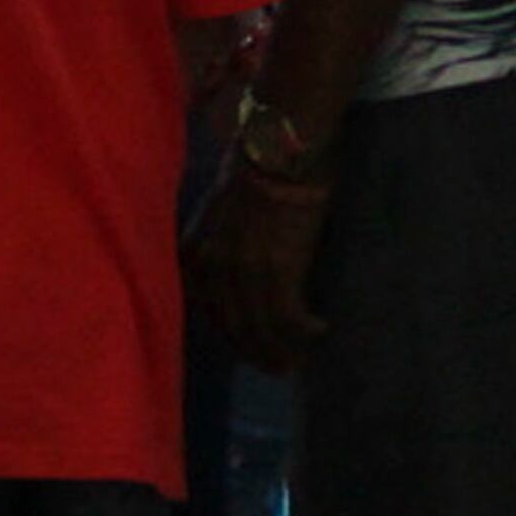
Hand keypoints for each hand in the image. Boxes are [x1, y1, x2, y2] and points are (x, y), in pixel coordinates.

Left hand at [195, 160, 327, 372]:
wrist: (277, 147)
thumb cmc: (255, 166)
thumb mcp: (220, 207)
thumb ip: (220, 240)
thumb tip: (241, 261)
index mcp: (196, 255)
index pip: (207, 312)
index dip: (230, 336)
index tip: (249, 349)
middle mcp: (214, 271)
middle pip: (233, 328)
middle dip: (255, 353)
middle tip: (277, 368)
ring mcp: (245, 273)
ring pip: (261, 328)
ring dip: (281, 350)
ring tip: (298, 361)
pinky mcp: (279, 270)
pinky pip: (290, 315)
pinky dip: (304, 328)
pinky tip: (319, 329)